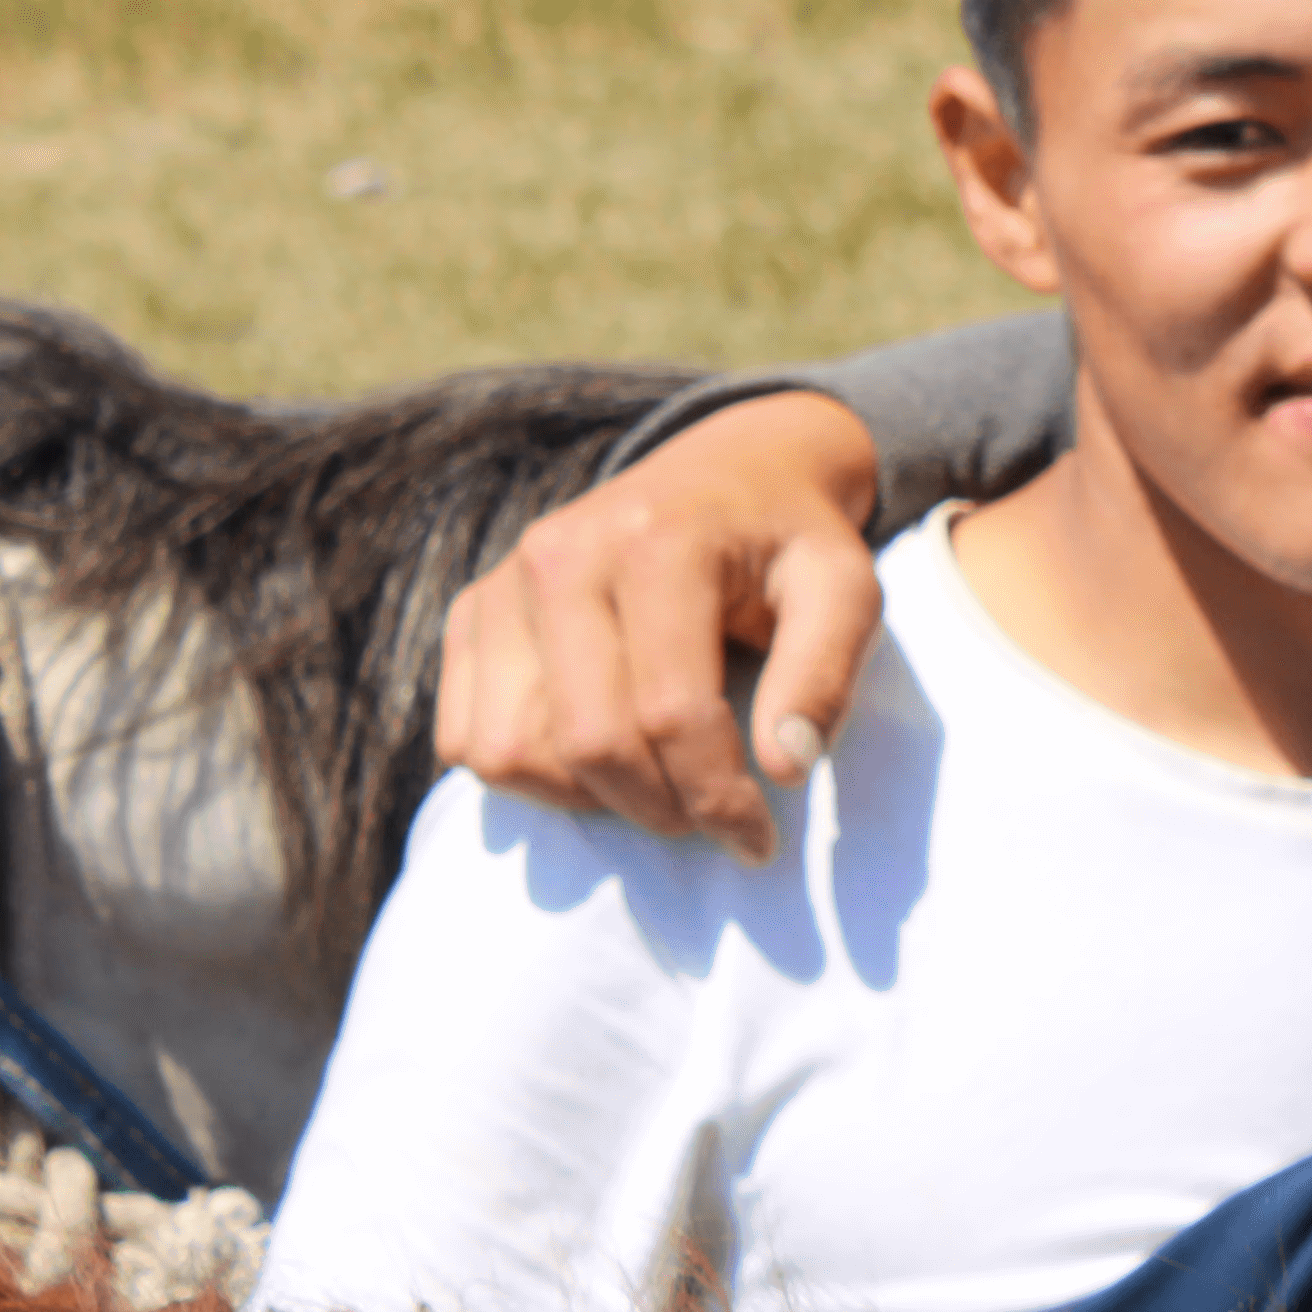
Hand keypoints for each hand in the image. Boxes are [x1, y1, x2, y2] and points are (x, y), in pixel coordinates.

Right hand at [435, 391, 886, 860]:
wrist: (732, 469)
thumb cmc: (793, 543)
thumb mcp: (845, 590)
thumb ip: (824, 673)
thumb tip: (784, 768)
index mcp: (656, 544)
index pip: (672, 714)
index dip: (719, 799)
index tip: (760, 841)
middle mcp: (561, 557)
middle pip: (590, 742)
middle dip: (660, 809)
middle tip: (714, 820)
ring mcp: (503, 583)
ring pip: (512, 752)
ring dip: (590, 800)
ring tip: (661, 786)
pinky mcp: (474, 612)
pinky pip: (466, 738)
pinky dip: (532, 775)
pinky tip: (602, 759)